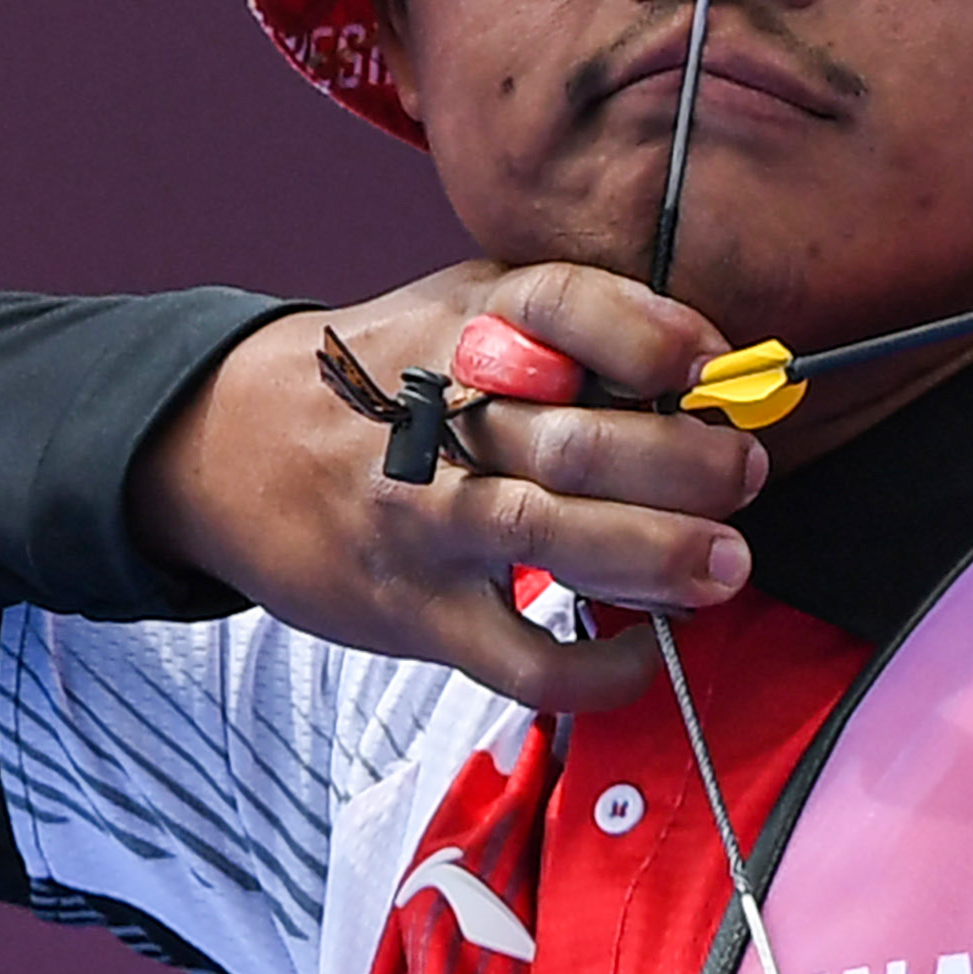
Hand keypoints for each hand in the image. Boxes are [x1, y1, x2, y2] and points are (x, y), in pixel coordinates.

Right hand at [130, 260, 769, 708]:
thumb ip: (572, 324)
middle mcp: (441, 420)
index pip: (563, 305)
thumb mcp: (463, 308)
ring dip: (659, 553)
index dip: (654, 335)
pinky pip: (520, 657)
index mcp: (465, 327)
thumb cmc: (385, 378)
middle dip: (686, 464)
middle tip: (744, 476)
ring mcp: (425, 520)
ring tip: (726, 563)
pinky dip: (596, 668)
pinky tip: (645, 652)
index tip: (716, 367)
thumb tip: (713, 369)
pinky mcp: (416, 610)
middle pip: (578, 438)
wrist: (229, 448)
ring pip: (552, 537)